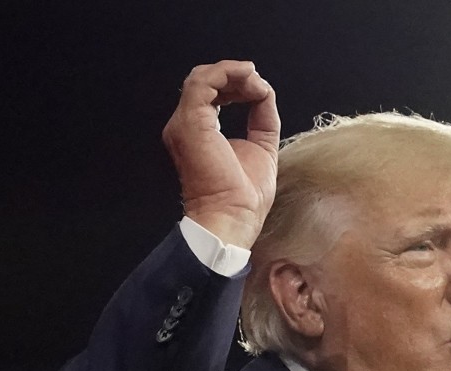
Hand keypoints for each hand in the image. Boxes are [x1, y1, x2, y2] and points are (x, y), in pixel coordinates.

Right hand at [162, 60, 280, 249]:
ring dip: (234, 73)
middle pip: (206, 82)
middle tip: (259, 84)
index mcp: (199, 132)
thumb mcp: (261, 147)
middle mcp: (187, 126)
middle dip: (236, 77)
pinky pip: (204, 81)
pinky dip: (229, 74)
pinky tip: (252, 81)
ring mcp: (185, 123)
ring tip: (256, 80)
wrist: (232, 217)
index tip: (260, 92)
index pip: (212, 95)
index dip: (236, 86)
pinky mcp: (191, 121)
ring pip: (203, 77)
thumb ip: (261, 119)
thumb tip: (265, 93)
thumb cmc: (243, 198)